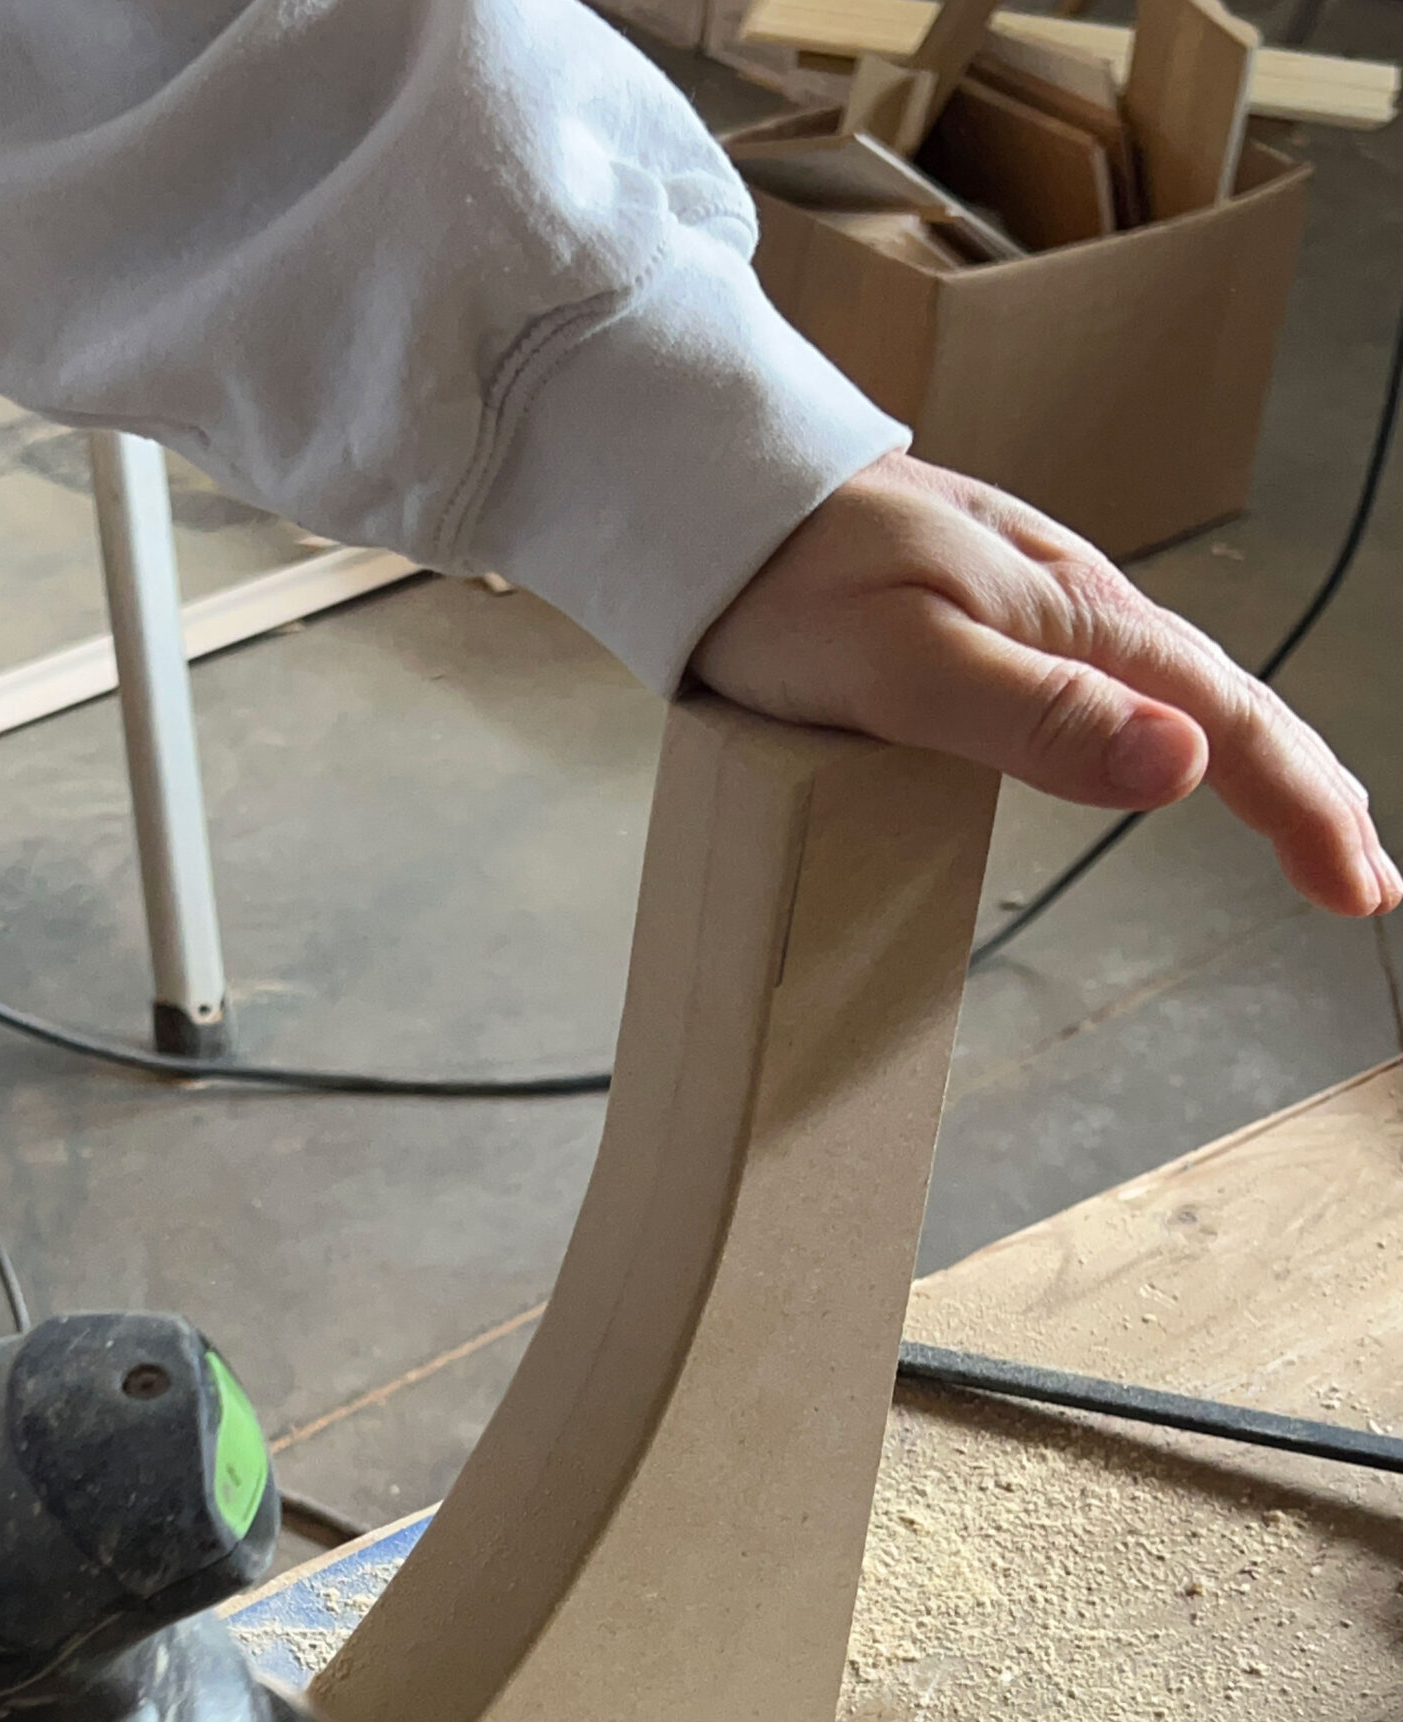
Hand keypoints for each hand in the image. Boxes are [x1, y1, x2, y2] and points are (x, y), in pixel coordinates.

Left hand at [692, 452, 1395, 920]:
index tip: (1354, 894)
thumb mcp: (906, 665)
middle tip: (1363, 879)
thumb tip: (1178, 770)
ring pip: (1180, 690)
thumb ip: (1037, 718)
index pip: (1230, 725)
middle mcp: (1077, 607)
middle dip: (1307, 792)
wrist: (716, 492)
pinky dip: (1171, 728)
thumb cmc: (791, 582)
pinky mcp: (988, 612)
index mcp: (1079, 621)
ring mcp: (1036, 605)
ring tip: (1302, 823)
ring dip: (1252, 761)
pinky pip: (1117, 680)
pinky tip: (1162, 749)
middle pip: (1228, 705)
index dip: (1303, 812)